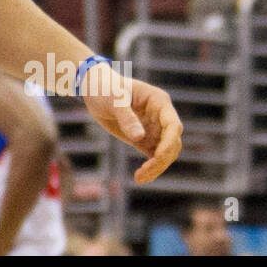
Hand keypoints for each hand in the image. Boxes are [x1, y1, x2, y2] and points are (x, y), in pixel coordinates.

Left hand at [82, 64, 182, 183]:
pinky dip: (150, 168)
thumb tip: (140, 137)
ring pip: (165, 153)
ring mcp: (154, 128)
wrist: (95, 89)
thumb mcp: (114, 99)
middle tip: (143, 172)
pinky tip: (140, 177)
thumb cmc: (105, 88)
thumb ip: (127, 117)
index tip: (157, 157)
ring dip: (157, 167)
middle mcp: (161, 116)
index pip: (172, 125)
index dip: (168, 142)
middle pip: (172, 143)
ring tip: (139, 178)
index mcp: (158, 102)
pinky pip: (153, 156)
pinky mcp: (145, 139)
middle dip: (161, 159)